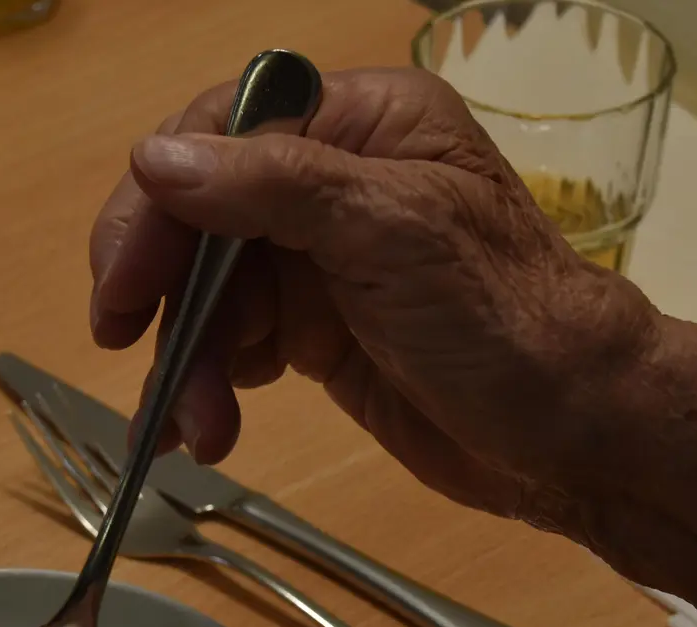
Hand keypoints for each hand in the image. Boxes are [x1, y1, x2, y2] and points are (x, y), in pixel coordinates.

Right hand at [88, 68, 696, 626]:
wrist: (573, 432)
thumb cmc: (503, 318)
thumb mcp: (390, 232)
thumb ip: (272, 188)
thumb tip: (155, 159)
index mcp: (361, 124)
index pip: (224, 133)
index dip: (160, 202)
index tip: (123, 279)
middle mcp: (334, 180)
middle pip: (202, 216)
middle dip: (166, 293)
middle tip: (124, 348)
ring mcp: (323, 260)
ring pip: (209, 291)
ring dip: (187, 359)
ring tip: (197, 428)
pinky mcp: (317, 331)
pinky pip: (232, 344)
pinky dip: (208, 385)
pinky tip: (208, 427)